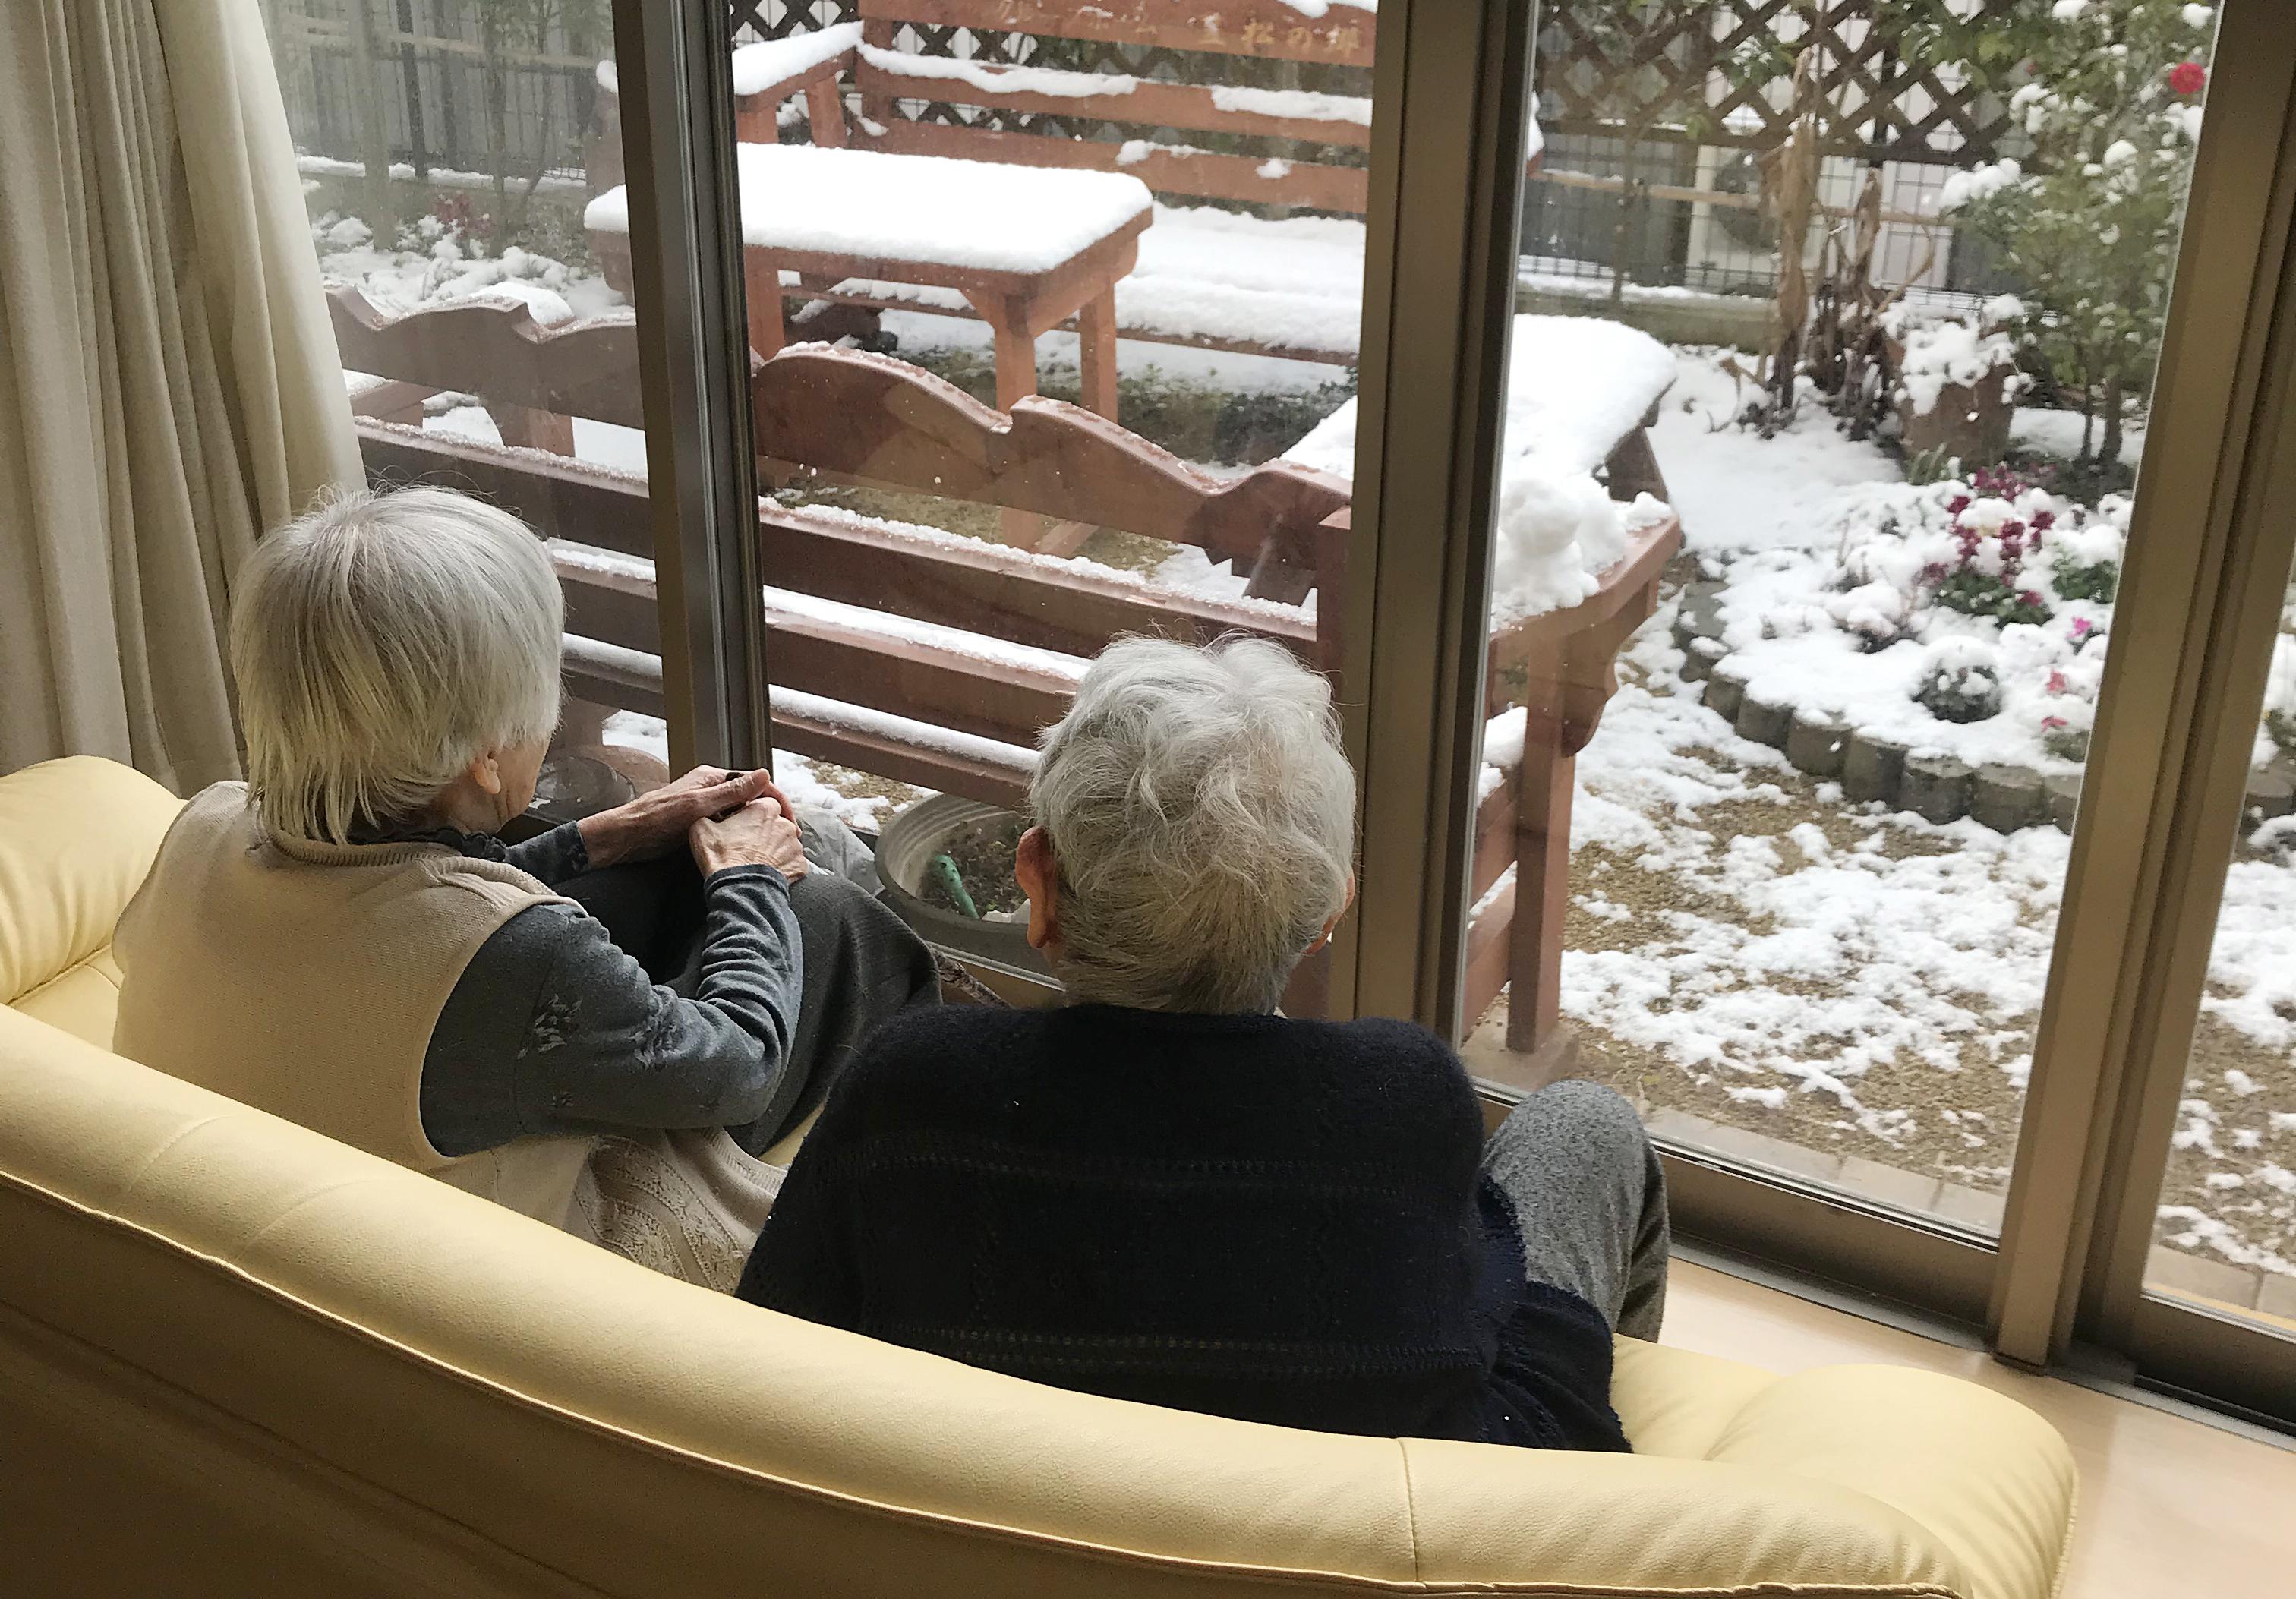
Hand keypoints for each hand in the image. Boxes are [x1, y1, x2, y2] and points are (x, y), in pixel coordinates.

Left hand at [578, 766, 794, 868]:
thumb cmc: (656, 820)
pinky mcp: (698, 823)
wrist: (626, 838)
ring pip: (740, 814)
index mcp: (712, 777)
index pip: (755, 782)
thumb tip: (764, 775)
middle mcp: (710, 788)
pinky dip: (740, 835)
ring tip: (772, 845)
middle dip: (770, 814)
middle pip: (750, 798)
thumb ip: (732, 792)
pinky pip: (727, 826)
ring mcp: (704, 806)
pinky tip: (747, 849)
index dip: (776, 800)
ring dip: (756, 826)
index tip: (790, 821)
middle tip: (786, 837)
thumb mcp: (699, 806)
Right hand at [689, 796, 809, 881]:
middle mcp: (785, 824)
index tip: (743, 824)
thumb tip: (710, 815)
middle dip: (766, 832)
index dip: (752, 815)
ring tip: (756, 861)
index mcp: (765, 809)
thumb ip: (711, 813)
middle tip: (748, 845)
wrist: (738, 888)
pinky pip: (792, 863)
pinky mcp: (800, 866)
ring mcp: (795, 846)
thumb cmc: (721, 857)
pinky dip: (783, 868)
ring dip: (775, 850)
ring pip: (786, 844)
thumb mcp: (702, 827)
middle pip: (777, 824)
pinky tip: (767, 872)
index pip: (765, 804)